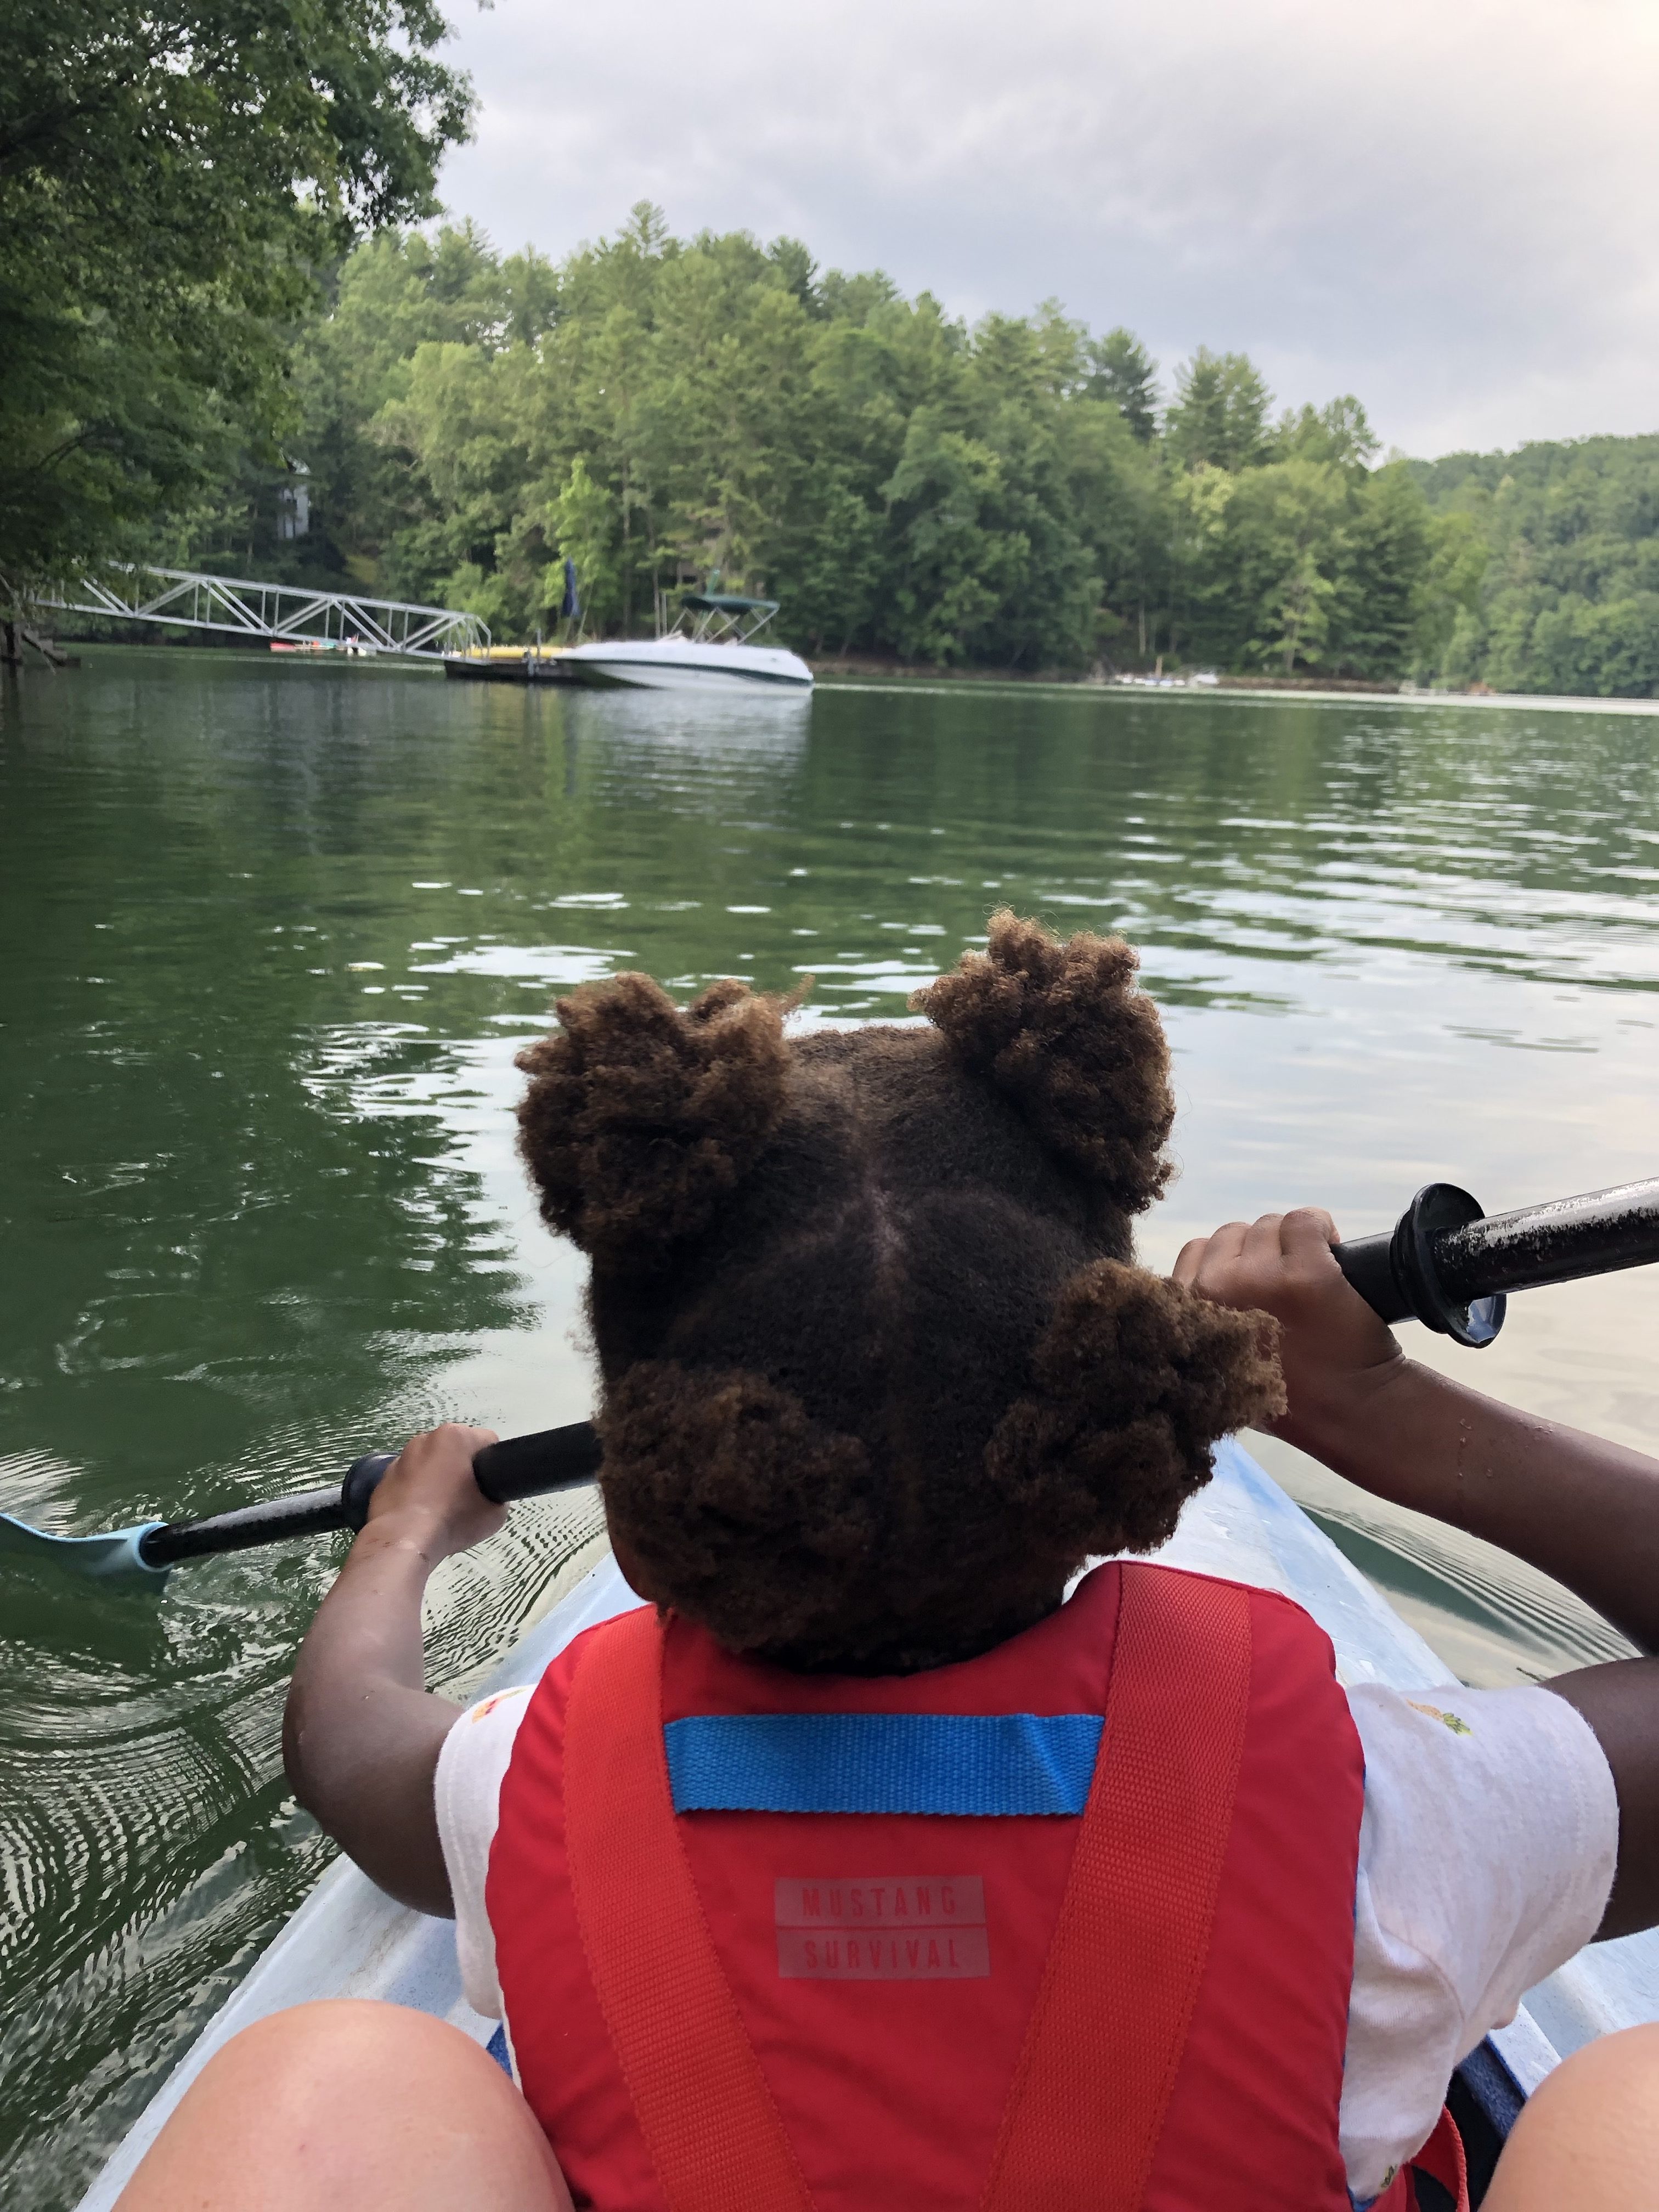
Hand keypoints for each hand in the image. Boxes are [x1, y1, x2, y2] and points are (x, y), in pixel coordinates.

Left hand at [362, 1422, 505, 1562]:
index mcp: (455, 1436)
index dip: (493, 1465)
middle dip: (462, 1468)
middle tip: (466, 1499)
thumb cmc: (452, 1520)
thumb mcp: (495, 1514)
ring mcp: (401, 1457)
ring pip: (430, 1463)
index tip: (488, 1488)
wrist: (403, 1541)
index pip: (487, 1442)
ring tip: (440, 1509)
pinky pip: (409, 1479)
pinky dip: (415, 1490)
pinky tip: (419, 1514)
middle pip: (456, 1450)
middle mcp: (426, 1438)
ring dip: (437, 1478)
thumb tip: (485, 1497)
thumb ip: (497, 1496)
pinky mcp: (384, 1477)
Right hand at [1172, 1209, 1401, 1446]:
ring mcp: (1261, 1278)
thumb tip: (1203, 1282)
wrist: (1348, 1412)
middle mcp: (1214, 1290)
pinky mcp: (1307, 1271)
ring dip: (1290, 1243)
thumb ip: (1202, 1324)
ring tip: (1309, 1276)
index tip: (1255, 1286)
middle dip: (1259, 1252)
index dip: (1229, 1264)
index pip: (1195, 1254)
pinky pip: (1304, 1220)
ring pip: (1267, 1226)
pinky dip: (1321, 1229)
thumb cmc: (1285, 1396)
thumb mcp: (1217, 1366)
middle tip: (1285, 1286)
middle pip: (1231, 1235)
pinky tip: (1332, 1254)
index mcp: (1189, 1313)